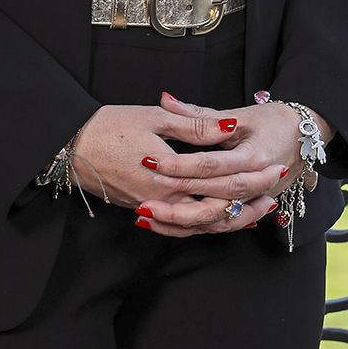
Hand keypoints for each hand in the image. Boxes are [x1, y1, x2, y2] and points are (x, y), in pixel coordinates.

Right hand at [69, 102, 280, 237]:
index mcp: (172, 178)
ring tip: (257, 212)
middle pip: (217, 213)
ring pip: (200, 227)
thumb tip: (230, 128)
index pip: (223, 185)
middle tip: (274, 194)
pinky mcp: (145, 211)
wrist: (72, 148)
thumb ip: (195, 127)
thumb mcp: (155, 119)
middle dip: (249, 205)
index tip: (275, 169)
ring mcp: (154, 210)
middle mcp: (165, 202)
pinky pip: (180, 229)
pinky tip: (217, 219)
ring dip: (231, 221)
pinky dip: (203, 227)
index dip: (252, 178)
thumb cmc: (111, 127)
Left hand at [123, 91, 333, 237]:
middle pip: (215, 199)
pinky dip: (195, 227)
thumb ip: (199, 114)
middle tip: (145, 201)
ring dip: (182, 222)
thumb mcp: (238, 114)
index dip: (181, 166)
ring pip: (218, 220)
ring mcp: (257, 200)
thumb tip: (165, 99)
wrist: (306, 136)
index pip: (211, 165)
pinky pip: (222, 225)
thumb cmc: (272, 121)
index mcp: (254, 156)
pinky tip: (166, 225)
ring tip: (148, 217)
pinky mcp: (252, 208)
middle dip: (178, 201)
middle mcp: (258, 183)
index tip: (152, 163)